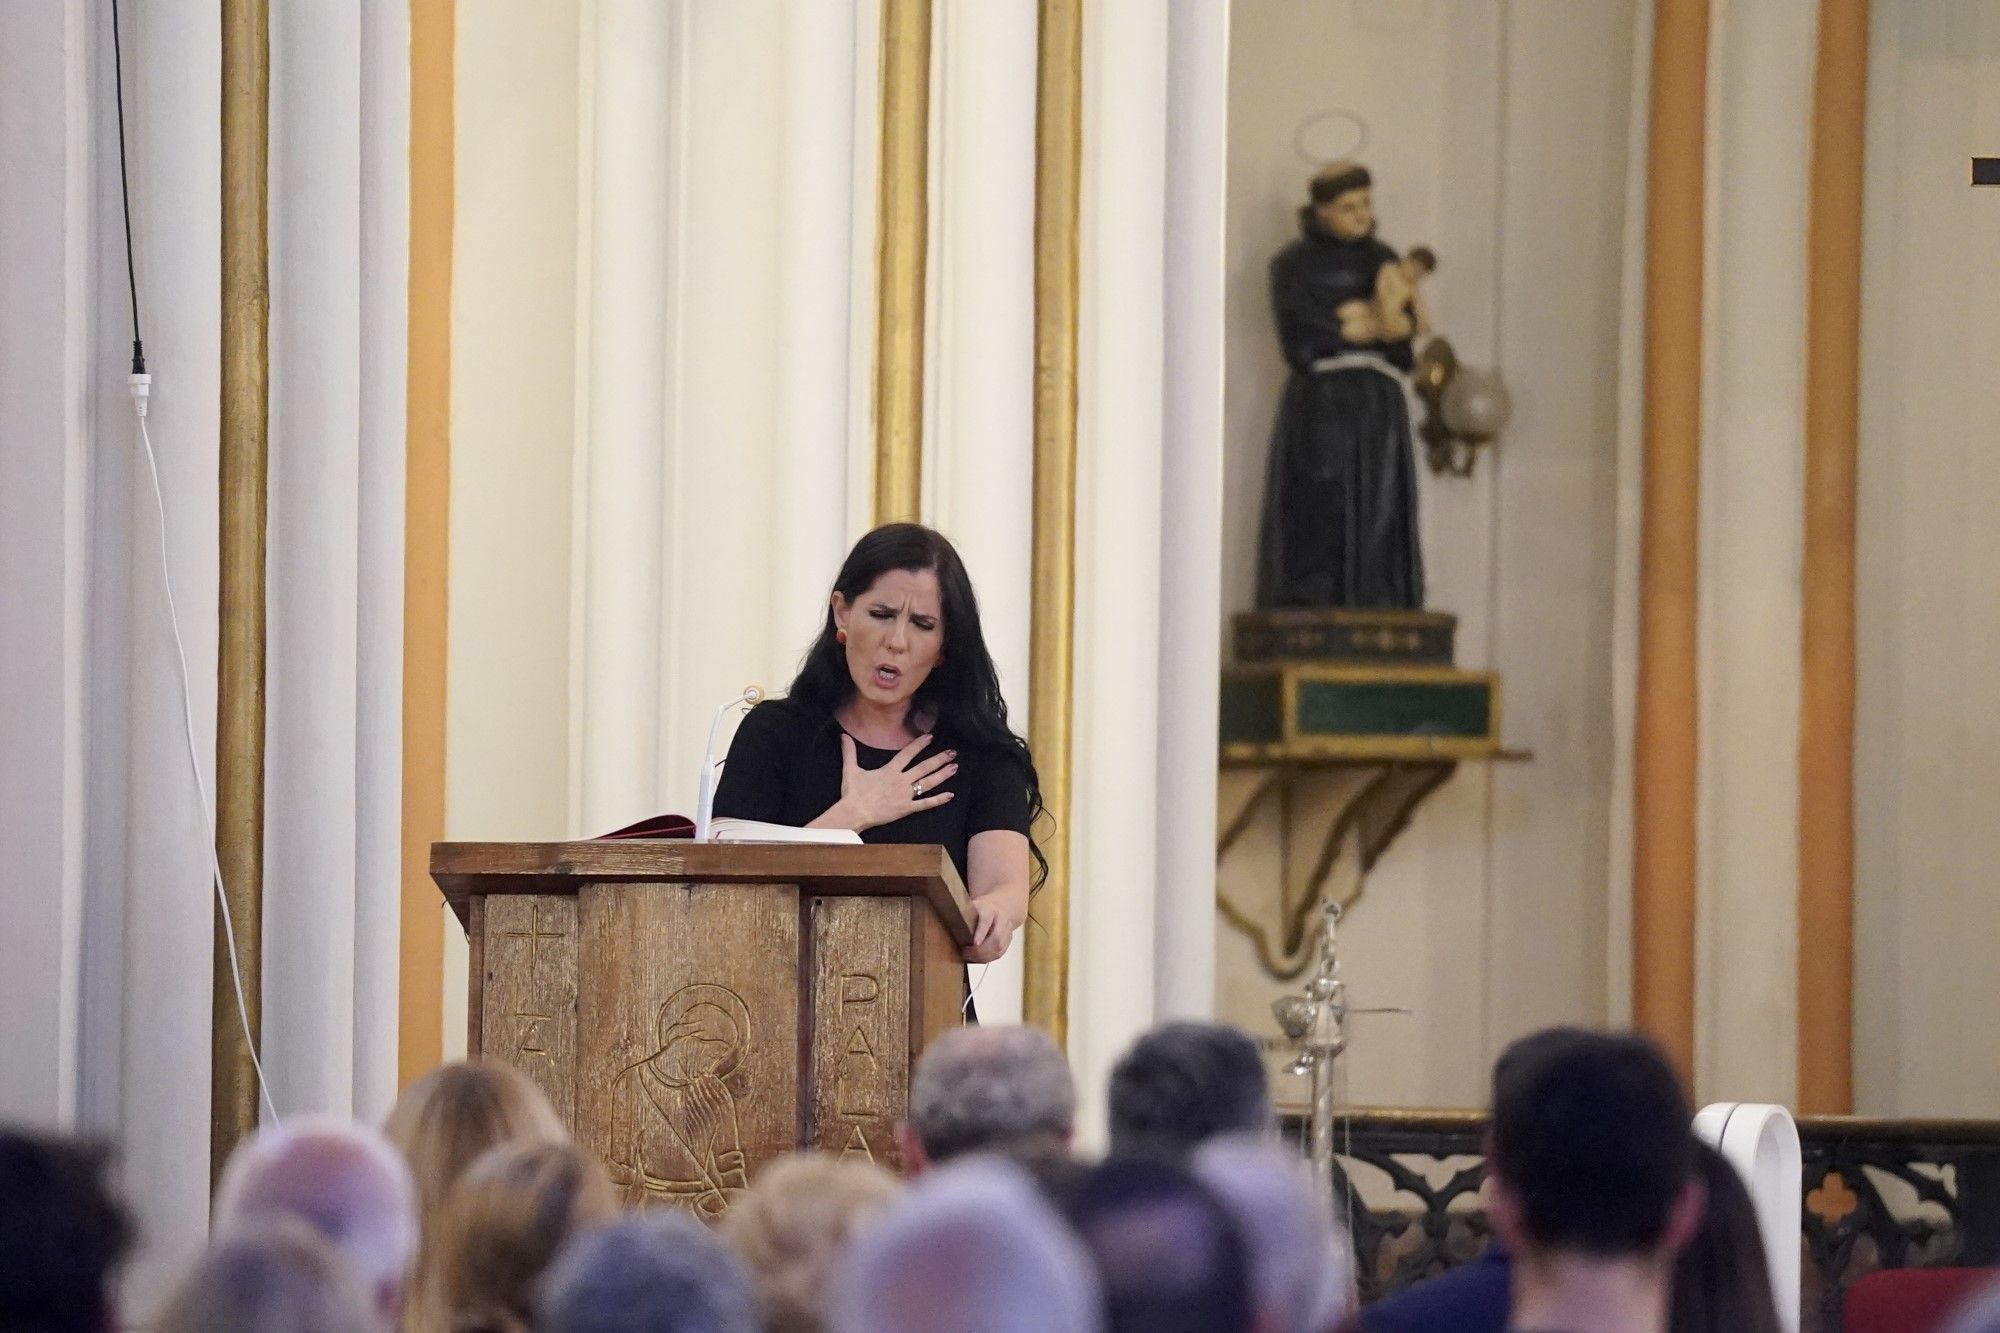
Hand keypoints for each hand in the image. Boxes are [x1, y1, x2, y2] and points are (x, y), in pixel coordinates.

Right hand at [831, 734, 957, 831]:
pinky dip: (938, 800)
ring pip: (928, 783)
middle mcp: (900, 781)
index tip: (930, 737)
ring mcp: (905, 795)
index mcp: (889, 770)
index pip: (908, 753)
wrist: (853, 813)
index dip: (919, 745)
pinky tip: (950, 796)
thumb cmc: (852, 793)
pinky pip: (925, 804)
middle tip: (952, 752)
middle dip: (939, 759)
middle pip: (924, 767)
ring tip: (954, 767)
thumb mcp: (850, 769)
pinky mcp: (906, 809)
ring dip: (942, 775)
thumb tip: (843, 736)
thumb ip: (849, 752)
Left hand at [961, 898, 1014, 963]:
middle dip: (981, 950)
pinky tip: (978, 959)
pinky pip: (1000, 953)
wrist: (1001, 906)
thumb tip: (946, 920)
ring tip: (970, 957)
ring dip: (984, 956)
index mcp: (990, 909)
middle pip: (996, 938)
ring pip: (999, 948)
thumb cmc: (981, 909)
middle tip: (966, 953)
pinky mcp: (1008, 940)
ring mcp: (1007, 930)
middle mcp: (1001, 919)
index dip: (981, 932)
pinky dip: (988, 958)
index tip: (975, 943)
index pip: (986, 920)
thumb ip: (962, 914)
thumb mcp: (971, 906)